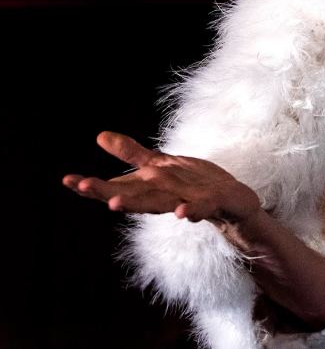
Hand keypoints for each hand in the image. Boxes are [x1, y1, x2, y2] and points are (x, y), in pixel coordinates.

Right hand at [62, 131, 261, 228]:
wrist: (233, 204)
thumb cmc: (193, 185)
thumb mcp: (160, 165)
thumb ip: (131, 154)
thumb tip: (100, 136)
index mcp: (149, 189)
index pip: (116, 187)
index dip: (93, 185)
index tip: (67, 180)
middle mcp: (161, 198)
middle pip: (130, 195)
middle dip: (105, 193)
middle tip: (81, 186)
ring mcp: (184, 202)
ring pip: (158, 204)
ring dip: (136, 204)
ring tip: (114, 203)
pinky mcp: (211, 204)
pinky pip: (199, 209)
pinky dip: (190, 211)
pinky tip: (180, 213)